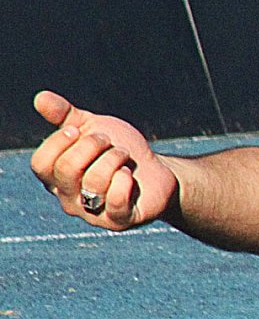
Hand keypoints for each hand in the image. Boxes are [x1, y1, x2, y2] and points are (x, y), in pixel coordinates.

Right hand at [30, 91, 177, 230]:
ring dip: (115, 158)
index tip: (80, 129)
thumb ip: (65, 116)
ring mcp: (92, 213)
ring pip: (94, 181)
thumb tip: (41, 98)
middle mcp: (69, 199)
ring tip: (124, 157)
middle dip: (93, 145)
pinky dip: (124, 182)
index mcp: (56, 179)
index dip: (60, 141)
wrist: (157, 171)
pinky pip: (115, 202)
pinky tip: (129, 174)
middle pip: (66, 169)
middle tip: (109, 141)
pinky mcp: (119, 221)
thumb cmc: (118, 151)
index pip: (41, 163)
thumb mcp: (93, 128)